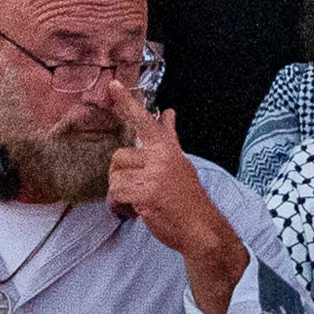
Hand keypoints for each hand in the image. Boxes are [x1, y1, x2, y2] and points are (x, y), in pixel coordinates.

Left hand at [107, 100, 245, 313]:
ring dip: (119, 195)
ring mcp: (155, 174)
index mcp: (168, 148)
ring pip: (115, 178)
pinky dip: (119, 206)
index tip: (112, 84)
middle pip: (118, 157)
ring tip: (137, 203)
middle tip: (134, 191)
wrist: (201, 229)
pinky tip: (134, 212)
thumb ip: (169, 138)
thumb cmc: (187, 198)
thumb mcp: (180, 163)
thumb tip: (168, 113)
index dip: (126, 102)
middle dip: (119, 176)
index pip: (144, 121)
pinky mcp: (147, 193)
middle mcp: (162, 156)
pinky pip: (117, 194)